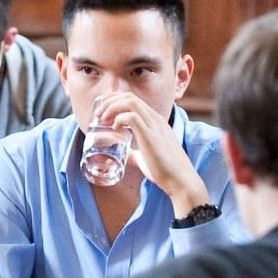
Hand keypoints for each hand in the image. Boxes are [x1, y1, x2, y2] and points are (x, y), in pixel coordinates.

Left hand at [95, 91, 210, 213]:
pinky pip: (132, 117)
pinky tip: (115, 128)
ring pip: (130, 102)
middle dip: (109, 101)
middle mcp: (156, 120)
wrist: (180, 181)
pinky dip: (119, 119)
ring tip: (102, 118)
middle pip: (129, 96)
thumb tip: (123, 155)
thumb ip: (134, 154)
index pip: (133, 99)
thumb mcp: (145, 157)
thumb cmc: (165, 170)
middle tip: (97, 114)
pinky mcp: (151, 136)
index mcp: (155, 121)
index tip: (101, 110)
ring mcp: (154, 126)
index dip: (114, 100)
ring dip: (111, 106)